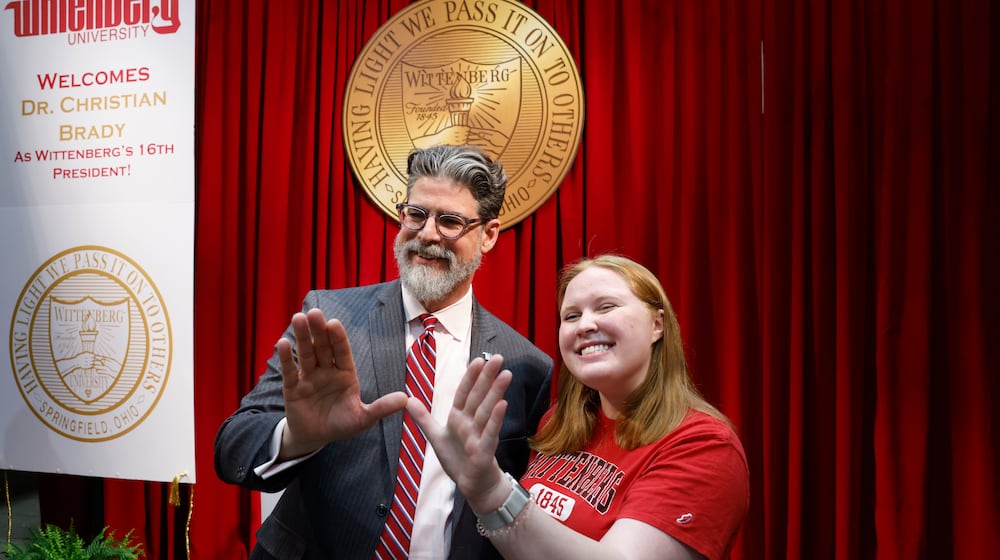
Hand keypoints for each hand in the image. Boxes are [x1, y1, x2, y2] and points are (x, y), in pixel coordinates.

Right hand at [277, 308, 407, 458]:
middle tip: (314, 313)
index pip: (342, 352)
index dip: (338, 338)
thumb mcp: (363, 418)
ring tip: (298, 318)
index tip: (334, 323)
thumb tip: (406, 399)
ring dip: (302, 337)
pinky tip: (283, 343)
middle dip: (319, 330)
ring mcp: (309, 377)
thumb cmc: (342, 424)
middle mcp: (327, 371)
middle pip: (323, 347)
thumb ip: (381, 408)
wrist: (316, 438)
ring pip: (306, 354)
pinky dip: (286, 358)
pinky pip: (290, 371)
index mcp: (345, 374)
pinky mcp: (293, 388)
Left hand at [407, 355, 513, 512]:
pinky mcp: (485, 450)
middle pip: (479, 396)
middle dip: (488, 377)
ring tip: (506, 374)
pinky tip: (502, 404)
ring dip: (496, 392)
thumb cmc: (458, 460)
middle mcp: (471, 423)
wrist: (472, 484)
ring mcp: (479, 435)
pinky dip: (496, 419)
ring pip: (487, 410)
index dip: (470, 377)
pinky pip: (490, 432)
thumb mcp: (436, 437)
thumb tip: (408, 400)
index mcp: (459, 418)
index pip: (464, 393)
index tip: (477, 360)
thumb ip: (424, 419)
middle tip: (498, 358)